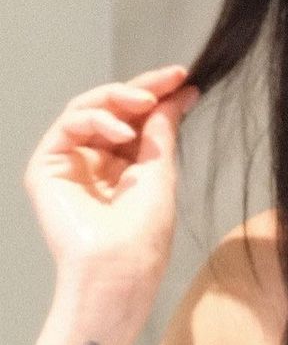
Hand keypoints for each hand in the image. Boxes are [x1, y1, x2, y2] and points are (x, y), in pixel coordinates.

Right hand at [22, 65, 200, 296]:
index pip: (138, 121)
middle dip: (142, 88)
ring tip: (145, 102)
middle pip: (113, 110)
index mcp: (128, 168)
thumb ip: (162, 130)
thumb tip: (180, 94)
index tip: (183, 77)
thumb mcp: (160, 171)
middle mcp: (98, 162)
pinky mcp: (47, 165)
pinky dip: (97, 120)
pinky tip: (123, 131)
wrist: (118, 267)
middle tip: (169, 76)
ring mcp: (71, 162)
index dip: (158, 95)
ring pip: (89, 110)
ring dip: (120, 99)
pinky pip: (69, 125)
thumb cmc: (145, 233)